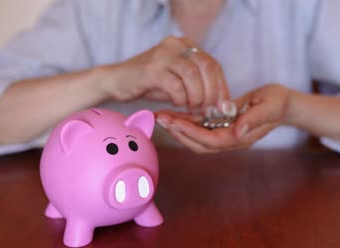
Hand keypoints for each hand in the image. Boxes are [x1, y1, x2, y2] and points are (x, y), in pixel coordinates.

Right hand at [103, 36, 229, 111]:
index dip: (221, 87)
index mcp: (185, 45)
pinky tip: (177, 104)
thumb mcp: (178, 81)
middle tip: (210, 111)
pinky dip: (180, 98)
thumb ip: (198, 86)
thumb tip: (221, 105)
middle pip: (206, 67)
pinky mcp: (151, 69)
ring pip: (193, 75)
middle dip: (212, 93)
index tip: (223, 107)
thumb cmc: (149, 83)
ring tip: (193, 109)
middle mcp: (175, 45)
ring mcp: (162, 55)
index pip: (213, 64)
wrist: (116, 80)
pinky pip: (175, 85)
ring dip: (197, 96)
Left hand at [155, 84, 292, 152]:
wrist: (282, 103)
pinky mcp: (220, 125)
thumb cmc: (276, 103)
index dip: (191, 133)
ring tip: (160, 117)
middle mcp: (228, 139)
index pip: (210, 140)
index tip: (175, 123)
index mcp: (239, 137)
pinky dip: (185, 122)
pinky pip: (199, 127)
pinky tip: (173, 114)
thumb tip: (236, 133)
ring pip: (195, 137)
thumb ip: (253, 121)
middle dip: (178, 133)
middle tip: (160, 120)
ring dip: (178, 128)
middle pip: (198, 143)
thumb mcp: (268, 108)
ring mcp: (223, 133)